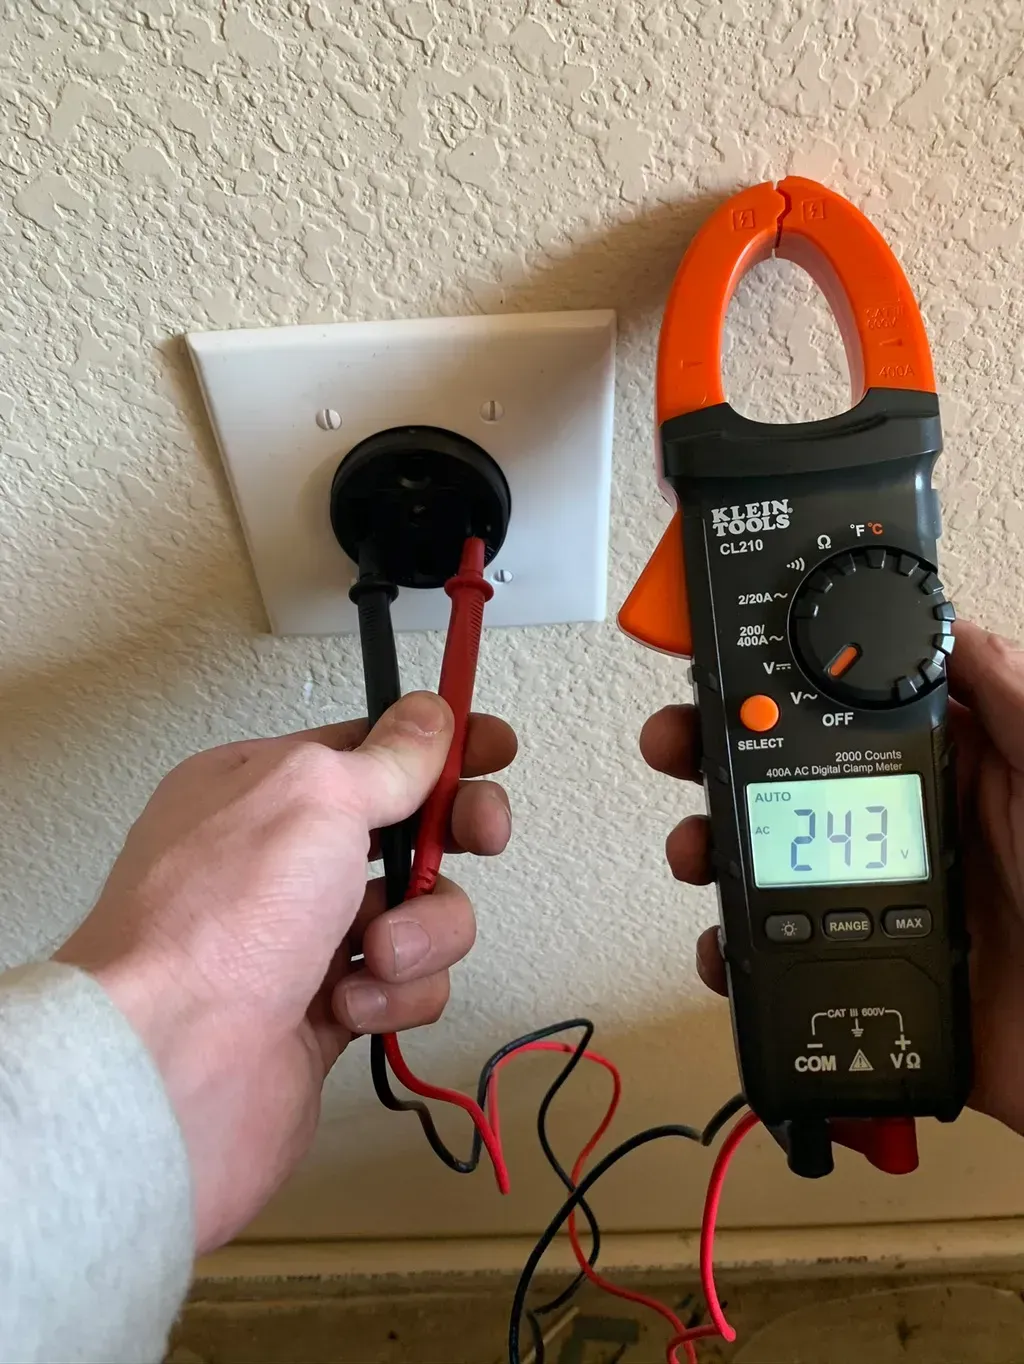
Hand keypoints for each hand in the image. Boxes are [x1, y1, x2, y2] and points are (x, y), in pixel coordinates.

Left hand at [56, 693, 514, 1252]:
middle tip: (484, 834)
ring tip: (379, 952)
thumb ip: (386, 756)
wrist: (174, 1069)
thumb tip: (428, 715)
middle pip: (407, 828)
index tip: (497, 748)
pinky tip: (349, 1006)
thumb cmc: (223, 918)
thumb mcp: (314, 798)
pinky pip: (405, 985)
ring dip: (422, 929)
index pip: (371, 749)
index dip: (438, 747)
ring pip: (421, 911)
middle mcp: (283, 859)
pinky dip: (393, 994)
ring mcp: (307, 936)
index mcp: (263, 788)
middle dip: (453, 833)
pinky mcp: (331, 1009)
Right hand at [639, 620, 1023, 1136]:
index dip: (778, 689)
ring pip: (762, 861)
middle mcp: (899, 829)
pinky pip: (769, 958)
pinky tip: (725, 947)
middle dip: (716, 756)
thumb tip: (949, 628)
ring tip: (696, 850)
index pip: (843, 712)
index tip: (724, 673)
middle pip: (782, 778)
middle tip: (678, 744)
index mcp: (947, 773)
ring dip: (710, 847)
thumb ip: (1009, 703)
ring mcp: (870, 901)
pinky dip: (729, 952)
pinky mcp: (854, 969)